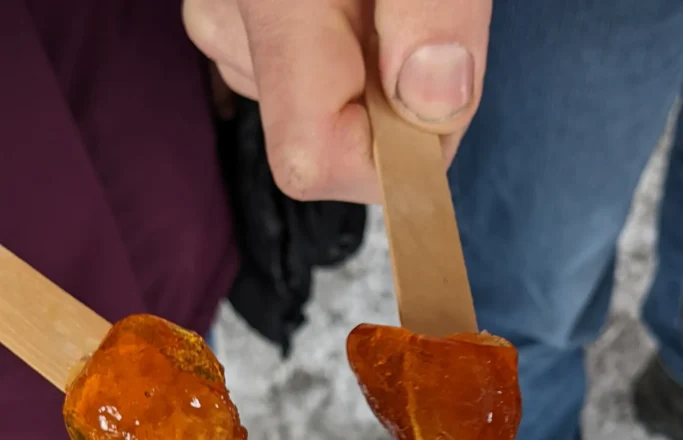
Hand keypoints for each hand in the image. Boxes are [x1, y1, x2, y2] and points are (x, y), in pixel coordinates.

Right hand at [183, 0, 491, 203]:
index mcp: (274, 7)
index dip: (390, 162)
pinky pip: (298, 80)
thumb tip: (432, 105)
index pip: (313, 162)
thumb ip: (433, 12)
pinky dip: (344, 56)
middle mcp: (233, 25)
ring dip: (369, 78)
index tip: (436, 104)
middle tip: (419, 23)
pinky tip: (352, 3)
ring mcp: (229, 27)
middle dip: (390, 115)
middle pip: (318, 148)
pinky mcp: (241, 26)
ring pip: (312, 115)